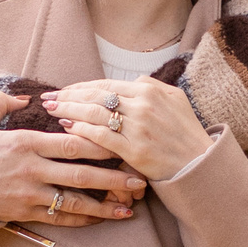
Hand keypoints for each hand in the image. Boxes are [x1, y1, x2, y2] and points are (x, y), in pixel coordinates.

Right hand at [0, 90, 146, 226]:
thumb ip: (1, 103)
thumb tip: (25, 96)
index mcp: (24, 143)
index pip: (71, 143)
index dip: (101, 143)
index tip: (124, 143)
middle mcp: (30, 170)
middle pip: (80, 174)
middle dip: (114, 178)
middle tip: (141, 180)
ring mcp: (29, 195)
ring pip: (74, 202)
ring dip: (105, 206)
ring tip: (130, 208)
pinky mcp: (25, 213)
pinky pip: (59, 219)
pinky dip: (82, 220)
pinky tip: (102, 220)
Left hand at [42, 78, 209, 182]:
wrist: (199, 164)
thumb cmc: (186, 133)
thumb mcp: (175, 100)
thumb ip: (151, 87)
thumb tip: (129, 81)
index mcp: (150, 90)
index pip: (106, 85)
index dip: (81, 87)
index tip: (63, 90)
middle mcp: (143, 105)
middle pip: (96, 97)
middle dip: (68, 96)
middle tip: (47, 97)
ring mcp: (139, 127)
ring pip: (95, 114)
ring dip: (69, 111)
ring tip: (51, 110)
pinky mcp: (136, 149)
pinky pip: (101, 137)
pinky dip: (81, 131)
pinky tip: (66, 128)